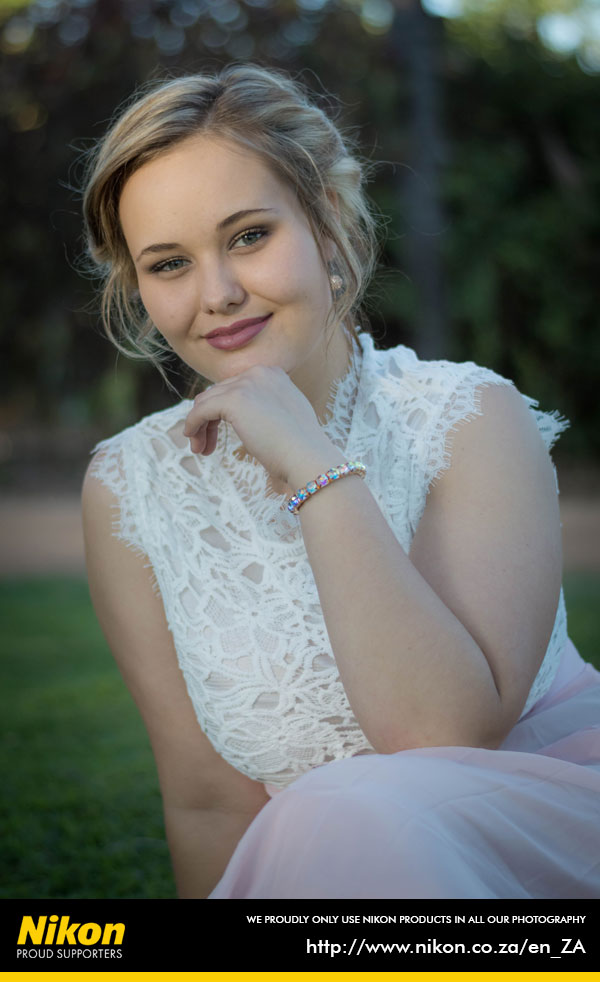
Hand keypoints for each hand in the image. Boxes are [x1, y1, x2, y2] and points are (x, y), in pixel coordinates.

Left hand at [183, 365, 337, 485]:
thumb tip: (244, 418)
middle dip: (210, 419)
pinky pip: (201, 410)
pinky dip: (193, 423)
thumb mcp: (283, 417)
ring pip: (207, 400)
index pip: (235, 386)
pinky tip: (192, 439)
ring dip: (200, 425)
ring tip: (200, 448)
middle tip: (207, 445)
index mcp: (273, 374)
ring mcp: (246, 384)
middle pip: (219, 392)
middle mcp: (259, 373)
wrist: (307, 457)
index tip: (219, 431)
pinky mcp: (234, 399)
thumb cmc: (299, 449)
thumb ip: (264, 409)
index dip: (223, 410)